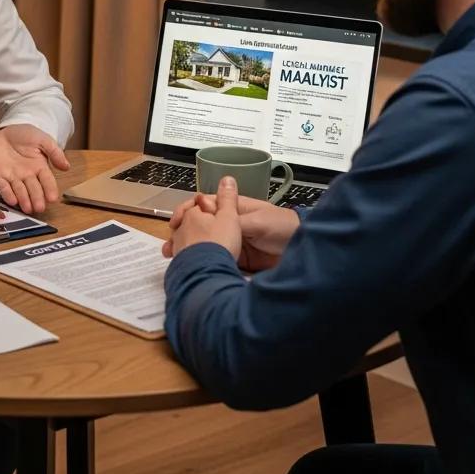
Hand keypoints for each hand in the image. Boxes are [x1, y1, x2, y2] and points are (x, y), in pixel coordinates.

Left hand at [0, 124, 69, 213]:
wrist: (3, 131)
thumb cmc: (24, 135)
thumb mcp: (42, 140)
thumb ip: (54, 152)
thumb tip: (66, 167)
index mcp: (40, 167)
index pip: (47, 181)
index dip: (50, 189)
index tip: (53, 198)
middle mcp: (27, 176)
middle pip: (34, 189)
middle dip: (37, 199)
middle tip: (40, 208)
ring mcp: (13, 177)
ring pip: (20, 191)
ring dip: (24, 200)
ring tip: (28, 208)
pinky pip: (3, 187)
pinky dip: (7, 194)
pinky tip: (13, 200)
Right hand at [162, 179, 299, 269]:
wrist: (305, 253)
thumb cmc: (282, 227)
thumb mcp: (255, 221)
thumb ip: (231, 217)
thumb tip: (207, 204)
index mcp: (232, 209)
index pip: (203, 205)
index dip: (187, 211)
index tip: (175, 222)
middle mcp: (228, 224)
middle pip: (200, 226)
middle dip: (182, 234)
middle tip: (168, 247)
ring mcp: (231, 242)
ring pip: (205, 243)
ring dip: (189, 250)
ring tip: (174, 260)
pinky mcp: (235, 260)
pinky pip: (216, 258)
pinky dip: (202, 263)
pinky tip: (191, 269)